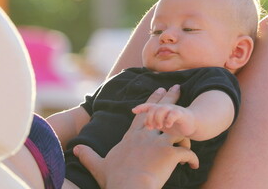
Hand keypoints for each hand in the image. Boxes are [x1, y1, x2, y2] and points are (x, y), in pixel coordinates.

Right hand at [73, 86, 198, 188]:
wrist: (128, 187)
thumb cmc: (114, 178)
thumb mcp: (98, 165)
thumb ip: (88, 155)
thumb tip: (75, 149)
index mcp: (132, 137)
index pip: (143, 114)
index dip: (151, 102)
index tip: (158, 90)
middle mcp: (146, 136)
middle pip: (161, 112)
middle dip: (170, 99)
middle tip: (178, 88)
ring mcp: (159, 144)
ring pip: (178, 131)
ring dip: (185, 133)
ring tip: (191, 133)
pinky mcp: (170, 155)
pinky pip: (187, 153)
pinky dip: (192, 158)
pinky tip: (193, 164)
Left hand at [132, 85, 195, 136]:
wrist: (192, 126)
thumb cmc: (175, 126)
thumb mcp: (161, 125)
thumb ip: (152, 124)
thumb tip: (142, 126)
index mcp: (159, 110)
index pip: (148, 106)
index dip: (141, 107)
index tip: (134, 110)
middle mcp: (165, 108)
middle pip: (153, 107)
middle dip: (149, 117)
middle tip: (150, 127)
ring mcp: (173, 110)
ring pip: (162, 109)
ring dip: (158, 118)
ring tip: (159, 126)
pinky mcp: (182, 114)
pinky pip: (174, 113)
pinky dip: (169, 119)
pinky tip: (168, 126)